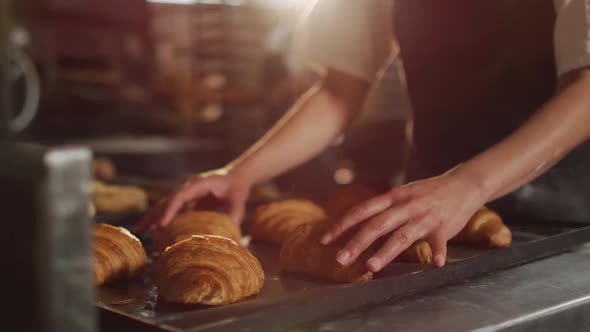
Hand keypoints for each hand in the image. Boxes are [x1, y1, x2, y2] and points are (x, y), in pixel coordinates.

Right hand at [133, 168, 250, 233]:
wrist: (235, 177)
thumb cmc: (236, 187)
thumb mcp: (239, 198)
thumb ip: (236, 212)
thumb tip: (232, 228)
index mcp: (198, 185)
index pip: (180, 197)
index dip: (170, 210)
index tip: (162, 225)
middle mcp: (188, 188)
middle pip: (166, 201)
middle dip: (152, 215)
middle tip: (139, 230)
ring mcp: (186, 194)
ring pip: (165, 205)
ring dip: (153, 218)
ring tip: (139, 232)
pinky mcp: (188, 201)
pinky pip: (172, 211)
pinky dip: (163, 220)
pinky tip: (156, 233)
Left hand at [321, 169, 486, 271]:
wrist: (463, 184)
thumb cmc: (427, 193)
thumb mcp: (401, 195)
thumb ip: (382, 209)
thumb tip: (356, 222)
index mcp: (392, 198)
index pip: (362, 211)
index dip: (342, 225)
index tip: (325, 240)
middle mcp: (405, 206)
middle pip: (377, 225)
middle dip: (356, 243)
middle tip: (340, 260)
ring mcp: (424, 217)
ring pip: (402, 235)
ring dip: (386, 252)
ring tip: (371, 267)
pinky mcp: (443, 227)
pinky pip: (440, 242)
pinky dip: (438, 252)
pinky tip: (434, 264)